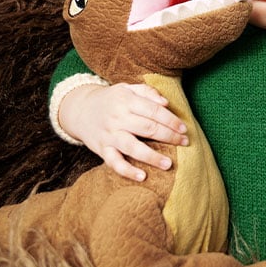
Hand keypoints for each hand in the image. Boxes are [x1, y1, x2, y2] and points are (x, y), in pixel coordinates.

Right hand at [58, 82, 187, 180]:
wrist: (80, 110)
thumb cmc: (113, 100)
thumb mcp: (128, 89)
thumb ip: (148, 93)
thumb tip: (166, 103)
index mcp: (127, 101)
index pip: (154, 110)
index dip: (171, 120)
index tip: (184, 129)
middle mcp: (117, 118)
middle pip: (147, 128)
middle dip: (169, 136)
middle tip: (185, 143)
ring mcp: (109, 135)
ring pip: (132, 147)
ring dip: (152, 156)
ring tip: (168, 164)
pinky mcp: (101, 149)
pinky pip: (114, 162)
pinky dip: (127, 171)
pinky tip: (143, 177)